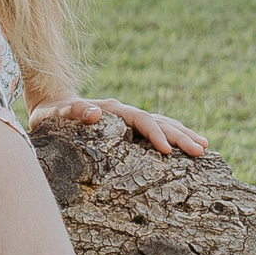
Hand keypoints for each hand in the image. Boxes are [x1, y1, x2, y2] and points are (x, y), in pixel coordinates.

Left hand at [32, 97, 206, 156]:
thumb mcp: (55, 114)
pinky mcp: (129, 125)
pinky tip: (188, 143)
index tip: (167, 150)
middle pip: (158, 121)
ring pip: (162, 122)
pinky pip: (157, 127)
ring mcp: (128, 117)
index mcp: (111, 110)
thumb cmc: (51, 114)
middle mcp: (124, 111)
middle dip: (179, 136)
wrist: (51, 104)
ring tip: (204, 146)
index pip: (140, 120)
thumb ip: (73, 112)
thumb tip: (95, 112)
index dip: (154, 134)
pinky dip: (173, 134)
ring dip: (182, 134)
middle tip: (200, 150)